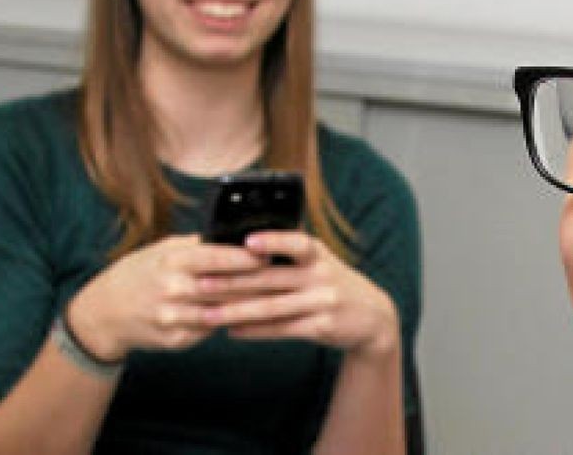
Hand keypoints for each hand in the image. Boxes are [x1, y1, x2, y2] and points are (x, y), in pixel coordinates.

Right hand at [65, 235, 266, 361]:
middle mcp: (172, 289)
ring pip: (222, 311)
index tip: (272, 253)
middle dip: (257, 282)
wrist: (105, 313)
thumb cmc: (141, 273)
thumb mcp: (164, 250)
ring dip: (249, 305)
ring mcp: (173, 318)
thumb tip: (238, 236)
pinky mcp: (176, 340)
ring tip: (276, 298)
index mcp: (172, 261)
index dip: (247, 257)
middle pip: (226, 286)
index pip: (217, 257)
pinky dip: (230, 322)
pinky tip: (249, 317)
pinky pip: (210, 330)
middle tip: (285, 277)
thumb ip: (198, 246)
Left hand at [195, 231, 399, 359]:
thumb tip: (240, 247)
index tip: (247, 242)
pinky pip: (282, 329)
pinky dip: (255, 330)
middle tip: (201, 284)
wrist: (372, 316)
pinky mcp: (321, 327)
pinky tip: (232, 331)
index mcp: (317, 253)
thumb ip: (289, 254)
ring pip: (271, 307)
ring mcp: (322, 302)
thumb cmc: (332, 283)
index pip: (296, 242)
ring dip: (236, 311)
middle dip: (232, 282)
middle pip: (271, 278)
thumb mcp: (319, 262)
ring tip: (208, 315)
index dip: (273, 241)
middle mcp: (321, 275)